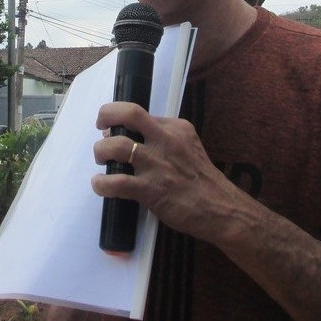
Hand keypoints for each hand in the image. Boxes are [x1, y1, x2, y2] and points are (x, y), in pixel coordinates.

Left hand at [91, 102, 247, 243]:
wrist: (220, 208)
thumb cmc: (202, 180)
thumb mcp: (189, 147)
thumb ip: (165, 139)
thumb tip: (129, 137)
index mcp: (177, 128)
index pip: (142, 112)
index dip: (121, 117)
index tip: (114, 127)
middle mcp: (167, 140)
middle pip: (130, 114)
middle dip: (106, 115)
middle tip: (101, 129)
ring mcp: (158, 164)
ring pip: (117, 147)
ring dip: (101, 152)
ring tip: (101, 162)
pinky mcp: (151, 189)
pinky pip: (117, 182)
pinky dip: (102, 183)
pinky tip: (100, 184)